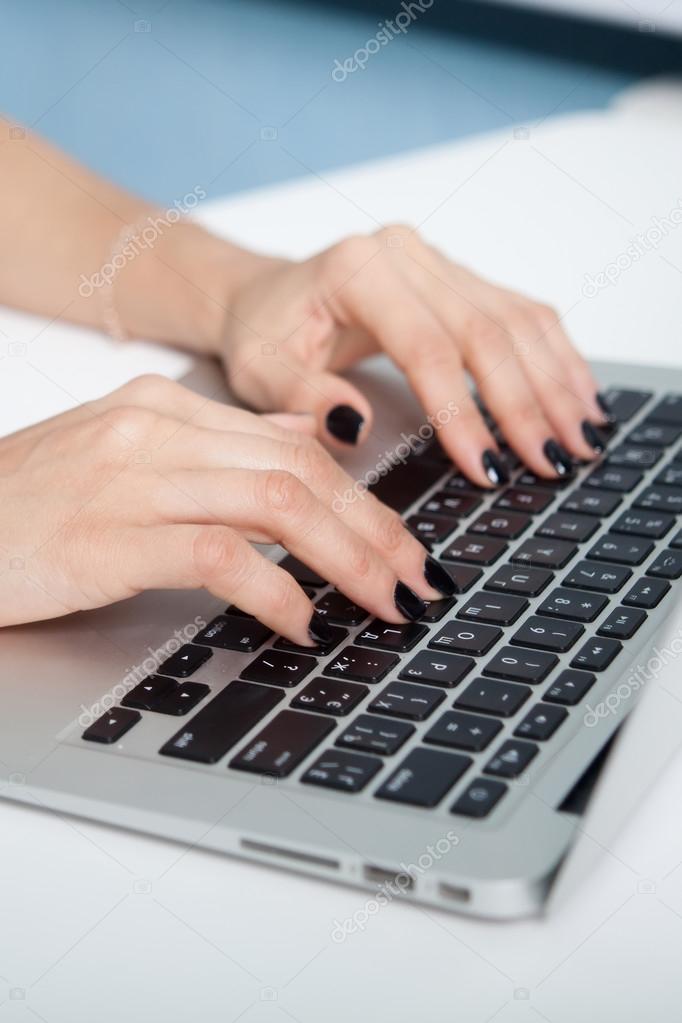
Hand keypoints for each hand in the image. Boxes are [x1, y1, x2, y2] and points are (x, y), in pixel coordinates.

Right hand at [0, 375, 452, 637]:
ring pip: (279, 503)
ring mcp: (131, 478)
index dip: (365, 495)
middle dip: (377, 529)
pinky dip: (277, 591)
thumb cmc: (26, 507)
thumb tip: (307, 448)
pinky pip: (221, 556)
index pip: (294, 442)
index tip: (405, 543)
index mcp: (165, 407)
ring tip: (385, 603)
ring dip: (349, 559)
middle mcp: (156, 428)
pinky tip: (300, 624)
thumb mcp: (126, 457)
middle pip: (303, 470)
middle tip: (418, 580)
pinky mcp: (107, 536)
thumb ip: (216, 452)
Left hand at [220, 226, 608, 487]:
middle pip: (486, 331)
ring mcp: (438, 261)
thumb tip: (358, 426)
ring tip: (583, 436)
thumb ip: (304, 399)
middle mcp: (407, 255)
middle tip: (554, 460)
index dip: (463, 411)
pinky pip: (520, 314)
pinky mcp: (458, 277)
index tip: (488, 466)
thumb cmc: (263, 333)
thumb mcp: (262, 373)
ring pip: (517, 319)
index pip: (428, 346)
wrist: (265, 295)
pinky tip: (579, 396)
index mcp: (358, 270)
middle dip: (525, 404)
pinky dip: (554, 358)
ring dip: (555, 381)